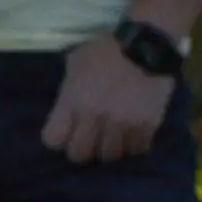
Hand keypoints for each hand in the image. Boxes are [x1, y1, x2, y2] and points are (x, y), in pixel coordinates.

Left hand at [42, 37, 171, 165]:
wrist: (148, 44)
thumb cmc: (107, 50)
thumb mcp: (76, 63)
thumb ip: (68, 90)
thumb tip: (66, 108)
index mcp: (73, 101)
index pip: (53, 140)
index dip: (58, 139)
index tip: (65, 133)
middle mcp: (95, 117)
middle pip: (80, 155)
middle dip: (82, 149)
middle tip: (89, 140)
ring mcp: (123, 124)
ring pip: (109, 157)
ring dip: (109, 149)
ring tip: (112, 138)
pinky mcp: (147, 127)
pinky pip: (136, 151)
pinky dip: (133, 146)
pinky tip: (132, 134)